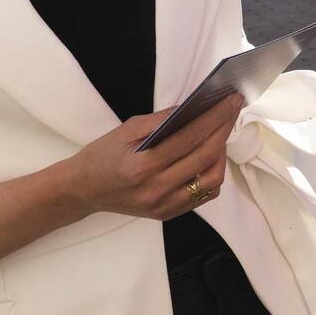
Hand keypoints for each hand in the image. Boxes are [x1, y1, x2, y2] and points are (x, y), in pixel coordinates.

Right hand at [56, 95, 244, 220]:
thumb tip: (195, 107)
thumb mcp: (126, 130)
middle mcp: (155, 190)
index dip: (215, 117)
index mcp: (141, 166)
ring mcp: (164, 206)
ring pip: (211, 180)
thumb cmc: (102, 155)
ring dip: (222, 154)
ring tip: (220, 133)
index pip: (190, 138)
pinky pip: (203, 195)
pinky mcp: (168, 214)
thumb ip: (162, 120)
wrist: (82, 190)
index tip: (231, 100)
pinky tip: (210, 157)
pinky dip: (213, 174)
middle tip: (233, 109)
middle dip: (224, 129)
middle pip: (205, 157)